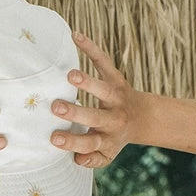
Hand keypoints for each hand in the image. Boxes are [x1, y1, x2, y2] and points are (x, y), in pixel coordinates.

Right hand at [50, 34, 145, 167]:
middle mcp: (114, 117)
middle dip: (77, 112)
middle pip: (95, 116)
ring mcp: (115, 96)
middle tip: (56, 107)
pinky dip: (91, 48)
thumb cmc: (113, 138)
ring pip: (103, 88)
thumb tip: (77, 159)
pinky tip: (76, 36)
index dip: (73, 142)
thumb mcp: (106, 155)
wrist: (140, 117)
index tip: (54, 138)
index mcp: (108, 138)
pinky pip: (104, 62)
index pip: (90, 142)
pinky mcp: (116, 77)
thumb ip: (92, 160)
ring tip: (70, 75)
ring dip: (88, 82)